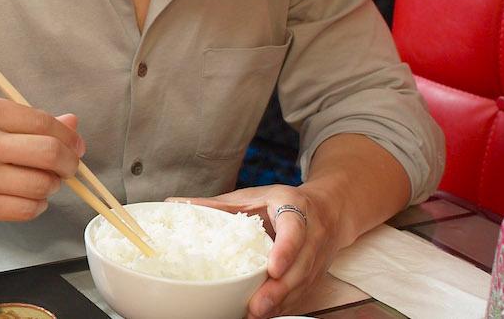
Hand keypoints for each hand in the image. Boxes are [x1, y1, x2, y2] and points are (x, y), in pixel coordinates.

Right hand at [0, 95, 84, 223]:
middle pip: (48, 154)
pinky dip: (38, 204)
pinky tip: (30, 196)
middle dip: (69, 162)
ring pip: (40, 185)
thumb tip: (71, 124)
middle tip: (69, 165)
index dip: (68, 136)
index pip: (42, 123)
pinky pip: (24, 210)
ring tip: (46, 180)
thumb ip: (23, 118)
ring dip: (53, 184)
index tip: (74, 143)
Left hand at [167, 184, 337, 318]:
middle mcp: (312, 235)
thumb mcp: (253, 196)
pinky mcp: (315, 275)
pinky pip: (302, 294)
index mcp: (295, 210)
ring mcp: (316, 258)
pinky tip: (264, 314)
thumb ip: (218, 204)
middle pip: (299, 267)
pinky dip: (283, 306)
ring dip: (280, 303)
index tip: (273, 269)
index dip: (285, 252)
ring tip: (255, 315)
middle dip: (279, 290)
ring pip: (302, 285)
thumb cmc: (283, 202)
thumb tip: (176, 203)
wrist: (328, 210)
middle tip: (257, 306)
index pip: (294, 231)